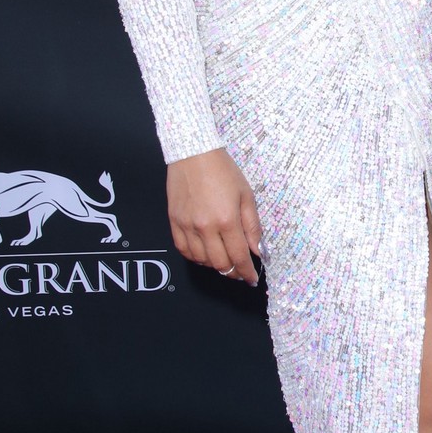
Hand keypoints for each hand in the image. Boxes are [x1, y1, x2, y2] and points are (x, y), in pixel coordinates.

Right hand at [167, 149, 261, 284]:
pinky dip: (196, 258)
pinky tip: (205, 254)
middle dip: (233, 273)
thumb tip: (257, 250)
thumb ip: (252, 226)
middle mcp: (205, 227)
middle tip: (240, 272)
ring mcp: (187, 226)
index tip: (252, 279)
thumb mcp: (246, 196)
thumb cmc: (223, 171)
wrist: (194, 154)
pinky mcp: (174, 222)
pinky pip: (184, 250)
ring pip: (201, 260)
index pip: (239, 256)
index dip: (247, 272)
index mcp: (227, 220)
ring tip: (225, 261)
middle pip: (220, 264)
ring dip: (215, 266)